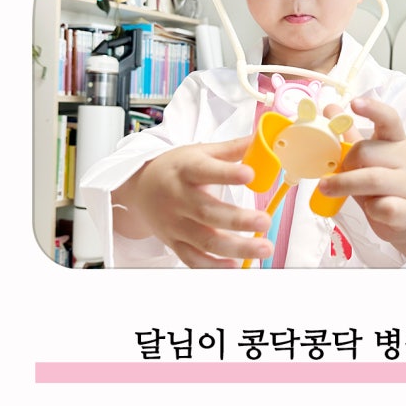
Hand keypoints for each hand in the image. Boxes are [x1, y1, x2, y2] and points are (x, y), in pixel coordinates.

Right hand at [112, 136, 272, 267]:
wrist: (140, 187)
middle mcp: (178, 198)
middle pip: (208, 213)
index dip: (227, 174)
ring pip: (205, 241)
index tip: (249, 174)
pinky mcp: (174, 242)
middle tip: (265, 221)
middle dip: (239, 220)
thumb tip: (262, 139)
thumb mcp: (201, 152)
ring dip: (236, 248)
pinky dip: (214, 266)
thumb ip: (232, 149)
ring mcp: (175, 224)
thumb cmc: (177, 168)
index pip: (205, 171)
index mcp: (186, 170)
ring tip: (264, 248)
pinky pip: (193, 259)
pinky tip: (236, 265)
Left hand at [319, 98, 405, 255]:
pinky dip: (371, 208)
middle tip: (335, 170)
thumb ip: (349, 135)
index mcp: (395, 141)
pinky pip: (383, 206)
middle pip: (367, 151)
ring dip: (344, 184)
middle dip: (345, 162)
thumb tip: (330, 109)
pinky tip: (371, 208)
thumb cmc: (383, 182)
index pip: (389, 119)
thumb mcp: (367, 158)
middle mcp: (405, 159)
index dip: (373, 109)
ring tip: (326, 188)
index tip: (354, 104)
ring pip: (373, 179)